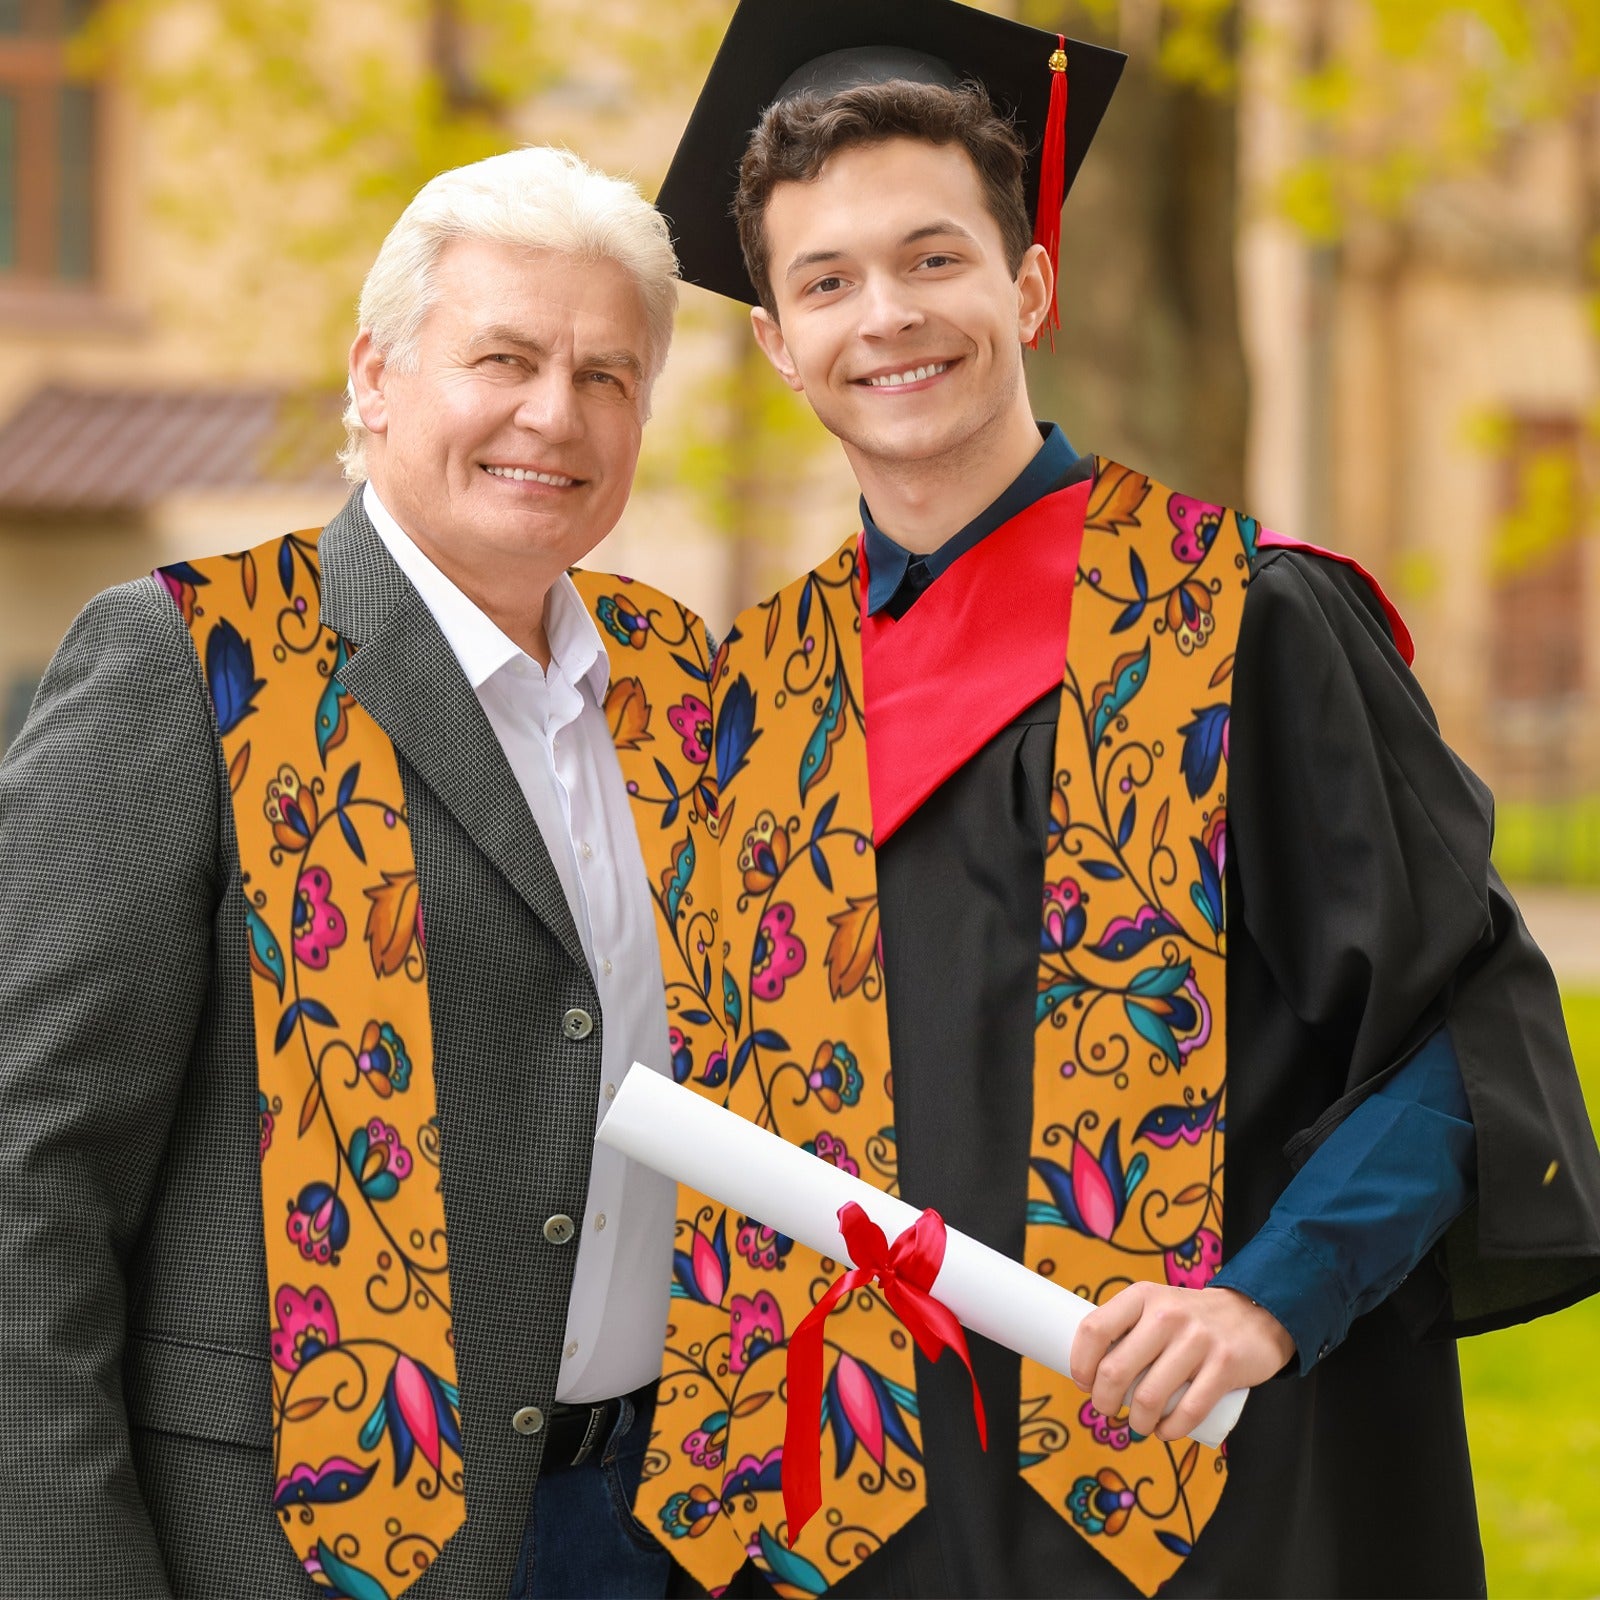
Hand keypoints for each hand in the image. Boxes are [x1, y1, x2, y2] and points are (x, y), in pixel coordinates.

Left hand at [1069, 1283, 1295, 1441]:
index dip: (1080, 1363)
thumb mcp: (1156, 1305)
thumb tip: (1090, 1369)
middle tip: (1107, 1410)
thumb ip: (1127, 1328)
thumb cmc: (1190, 1319)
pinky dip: (1170, 1431)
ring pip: (1149, 1398)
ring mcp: (1197, 1340)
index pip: (1094, 1329)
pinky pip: (1188, 1412)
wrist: (1254, 1315)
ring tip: (1138, 1424)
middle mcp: (1166, 1314)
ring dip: (1136, 1422)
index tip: (1083, 1382)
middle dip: (1103, 1402)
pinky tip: (1164, 1431)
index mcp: (1142, 1296)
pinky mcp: (1224, 1366)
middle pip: (1115, 1370)